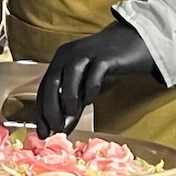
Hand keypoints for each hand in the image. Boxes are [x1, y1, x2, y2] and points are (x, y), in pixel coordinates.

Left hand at [36, 22, 155, 136]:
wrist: (133, 43)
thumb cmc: (107, 66)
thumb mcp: (86, 86)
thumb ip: (75, 105)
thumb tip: (63, 129)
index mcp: (60, 60)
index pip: (44, 87)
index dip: (41, 111)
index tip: (43, 132)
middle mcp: (69, 54)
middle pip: (52, 81)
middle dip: (51, 107)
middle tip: (55, 128)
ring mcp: (86, 52)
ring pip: (70, 73)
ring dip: (68, 97)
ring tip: (71, 115)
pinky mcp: (105, 56)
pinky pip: (95, 71)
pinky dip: (91, 87)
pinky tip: (91, 100)